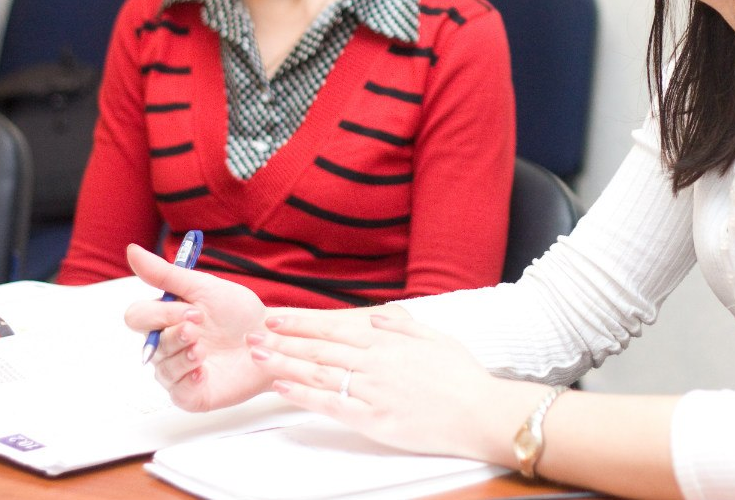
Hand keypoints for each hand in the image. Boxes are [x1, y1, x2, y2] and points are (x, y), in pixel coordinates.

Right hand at [124, 243, 272, 411]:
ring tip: (204, 350)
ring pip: (162, 369)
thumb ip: (166, 274)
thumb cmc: (238, 312)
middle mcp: (167, 347)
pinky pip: (177, 393)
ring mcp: (179, 372)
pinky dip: (188, 380)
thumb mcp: (204, 287)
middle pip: (150, 345)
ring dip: (183, 356)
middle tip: (200, 327)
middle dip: (175, 335)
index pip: (137, 318)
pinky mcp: (193, 394)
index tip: (192, 310)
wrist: (272, 337)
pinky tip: (204, 371)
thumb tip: (131, 250)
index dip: (159, 315)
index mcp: (165, 320)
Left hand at [248, 311, 523, 461]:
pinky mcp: (373, 419)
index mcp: (389, 341)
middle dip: (284, 340)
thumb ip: (404, 325)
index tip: (278, 317)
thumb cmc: (463, 377)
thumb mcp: (436, 338)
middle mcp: (376, 362)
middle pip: (319, 349)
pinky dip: (304, 396)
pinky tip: (284, 388)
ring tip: (259, 357)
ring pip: (319, 374)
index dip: (302, 322)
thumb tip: (378, 315)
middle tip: (254, 335)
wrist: (480, 411)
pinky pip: (331, 405)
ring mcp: (372, 390)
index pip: (335, 327)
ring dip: (285, 363)